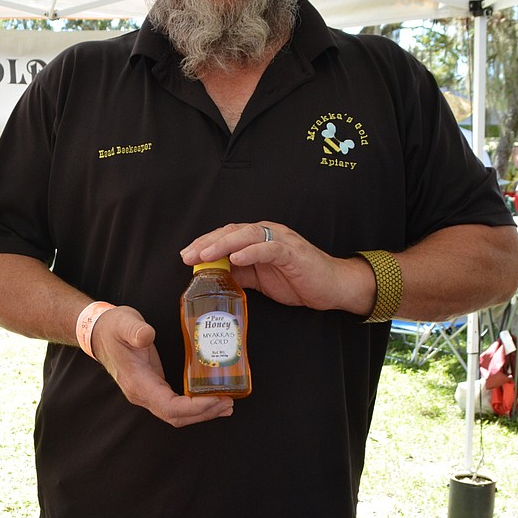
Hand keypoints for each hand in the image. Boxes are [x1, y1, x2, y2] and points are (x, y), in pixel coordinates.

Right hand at [90, 305, 233, 427]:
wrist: (99, 333)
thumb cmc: (113, 328)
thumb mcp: (124, 323)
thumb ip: (135, 330)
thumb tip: (147, 336)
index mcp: (138, 383)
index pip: (169, 407)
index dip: (194, 408)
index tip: (216, 398)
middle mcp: (142, 394)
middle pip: (176, 417)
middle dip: (204, 413)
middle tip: (229, 403)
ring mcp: (148, 393)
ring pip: (176, 415)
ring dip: (202, 413)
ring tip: (226, 406)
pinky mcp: (154, 388)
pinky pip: (175, 405)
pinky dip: (195, 406)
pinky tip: (211, 400)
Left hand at [180, 221, 375, 315]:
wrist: (332, 286)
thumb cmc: (297, 280)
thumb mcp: (260, 279)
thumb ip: (239, 274)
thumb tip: (213, 277)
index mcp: (258, 239)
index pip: (226, 235)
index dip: (204, 243)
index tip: (185, 255)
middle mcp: (267, 234)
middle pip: (232, 231)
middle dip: (207, 242)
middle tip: (188, 255)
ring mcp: (280, 241)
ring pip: (247, 235)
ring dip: (223, 244)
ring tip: (205, 254)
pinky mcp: (292, 253)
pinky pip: (269, 248)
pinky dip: (251, 251)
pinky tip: (236, 257)